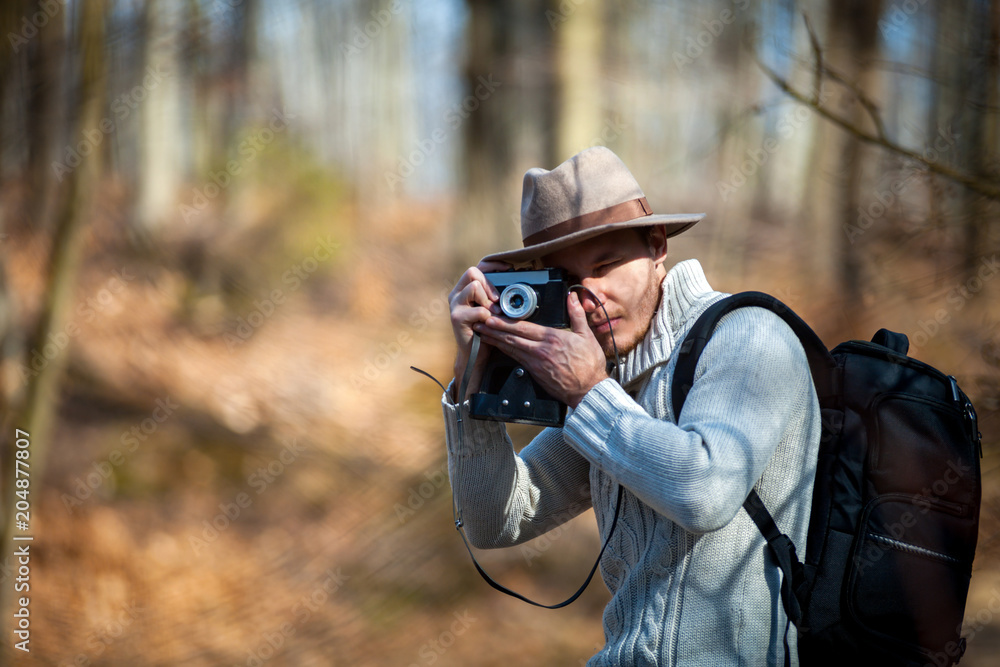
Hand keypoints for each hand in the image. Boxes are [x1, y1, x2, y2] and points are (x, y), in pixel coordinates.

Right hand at [449, 260, 508, 400]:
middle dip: (489, 285)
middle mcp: (457, 294)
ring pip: (474, 287)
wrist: (475, 355)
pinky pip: (479, 310)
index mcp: (465, 289)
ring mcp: (455, 305)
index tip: (508, 268)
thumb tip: (515, 281)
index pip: (477, 267)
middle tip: (497, 301)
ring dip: (488, 301)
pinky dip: (488, 317)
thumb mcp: (492, 309)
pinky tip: (488, 324)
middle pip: (473, 272)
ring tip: (493, 314)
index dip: (492, 265)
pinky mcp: (457, 318)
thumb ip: (496, 295)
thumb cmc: (486, 331)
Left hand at [473, 292, 607, 407]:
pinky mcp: (535, 373)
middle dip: (494, 330)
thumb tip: (572, 297)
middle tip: (479, 323)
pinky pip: (516, 359)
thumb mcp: (586, 335)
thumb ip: (576, 314)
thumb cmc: (589, 364)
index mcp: (552, 338)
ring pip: (511, 349)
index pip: (523, 327)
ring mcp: (536, 363)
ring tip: (482, 333)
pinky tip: (497, 348)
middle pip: (512, 337)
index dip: (505, 322)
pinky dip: (504, 352)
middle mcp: (541, 350)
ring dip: (495, 341)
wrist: (589, 390)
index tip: (492, 316)